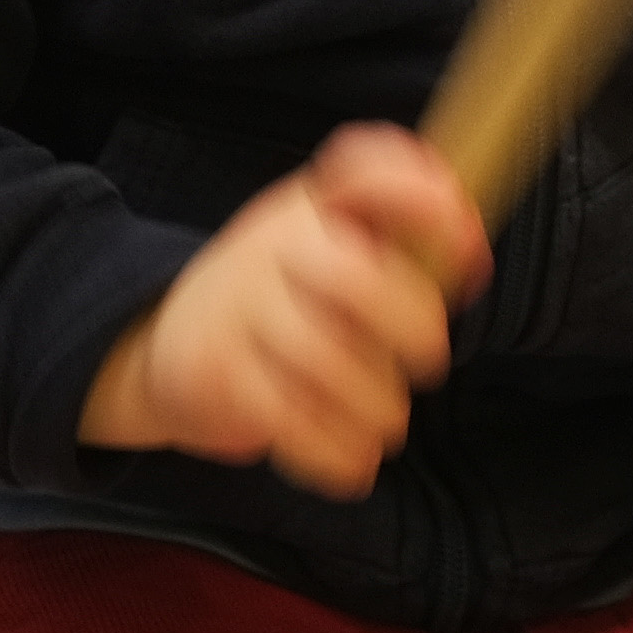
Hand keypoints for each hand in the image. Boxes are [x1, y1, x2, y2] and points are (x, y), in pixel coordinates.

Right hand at [80, 124, 484, 496]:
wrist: (162, 346)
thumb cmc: (277, 302)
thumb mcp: (325, 251)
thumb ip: (399, 245)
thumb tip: (470, 255)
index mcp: (307, 208)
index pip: (361, 172)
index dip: (420, 194)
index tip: (469, 242)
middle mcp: (267, 244)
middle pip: (357, 279)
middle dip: (414, 328)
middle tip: (427, 363)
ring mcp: (236, 307)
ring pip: (331, 364)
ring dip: (378, 408)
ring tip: (383, 422)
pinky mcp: (214, 371)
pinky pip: (294, 421)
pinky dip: (338, 453)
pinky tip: (351, 459)